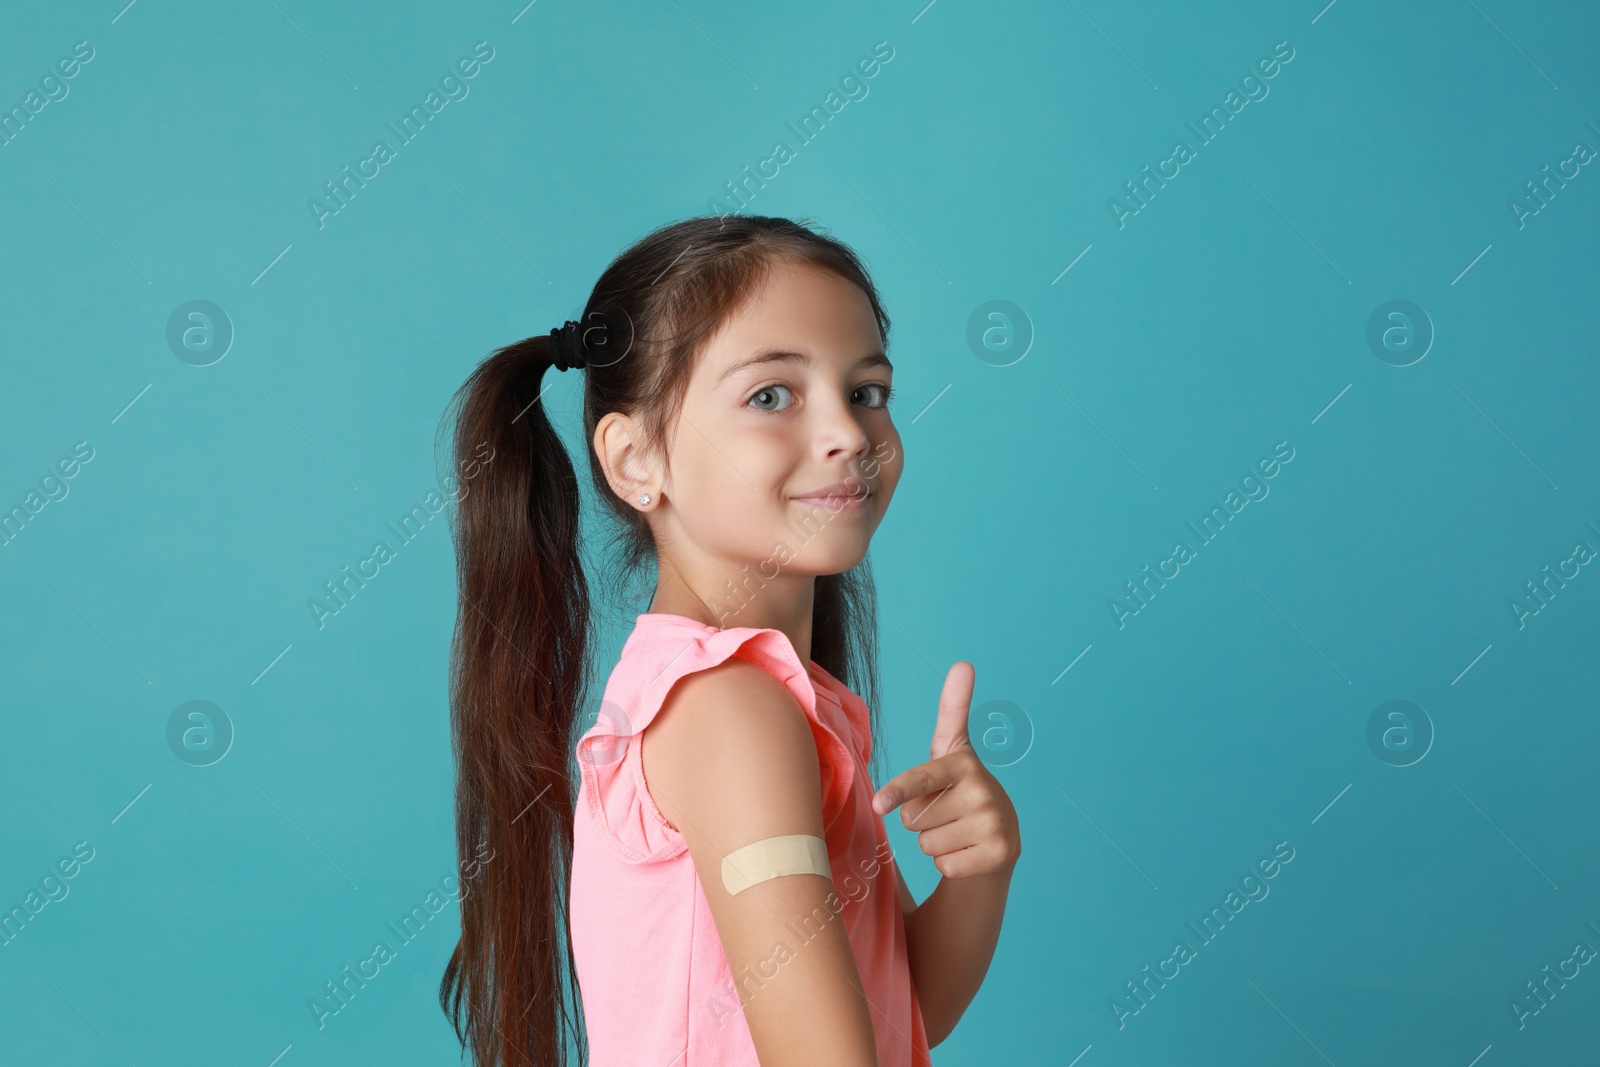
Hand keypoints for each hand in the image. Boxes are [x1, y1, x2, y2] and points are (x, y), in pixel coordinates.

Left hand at [870, 662, 1021, 878]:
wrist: (1000, 833)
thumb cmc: (961, 787)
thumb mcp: (952, 749)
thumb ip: (953, 708)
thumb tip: (964, 662)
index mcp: (962, 764)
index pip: (921, 779)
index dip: (899, 791)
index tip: (879, 803)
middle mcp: (982, 791)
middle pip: (912, 818)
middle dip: (919, 819)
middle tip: (945, 811)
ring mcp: (993, 824)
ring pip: (926, 844)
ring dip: (934, 841)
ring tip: (957, 829)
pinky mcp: (999, 854)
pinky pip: (945, 865)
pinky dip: (949, 862)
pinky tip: (967, 850)